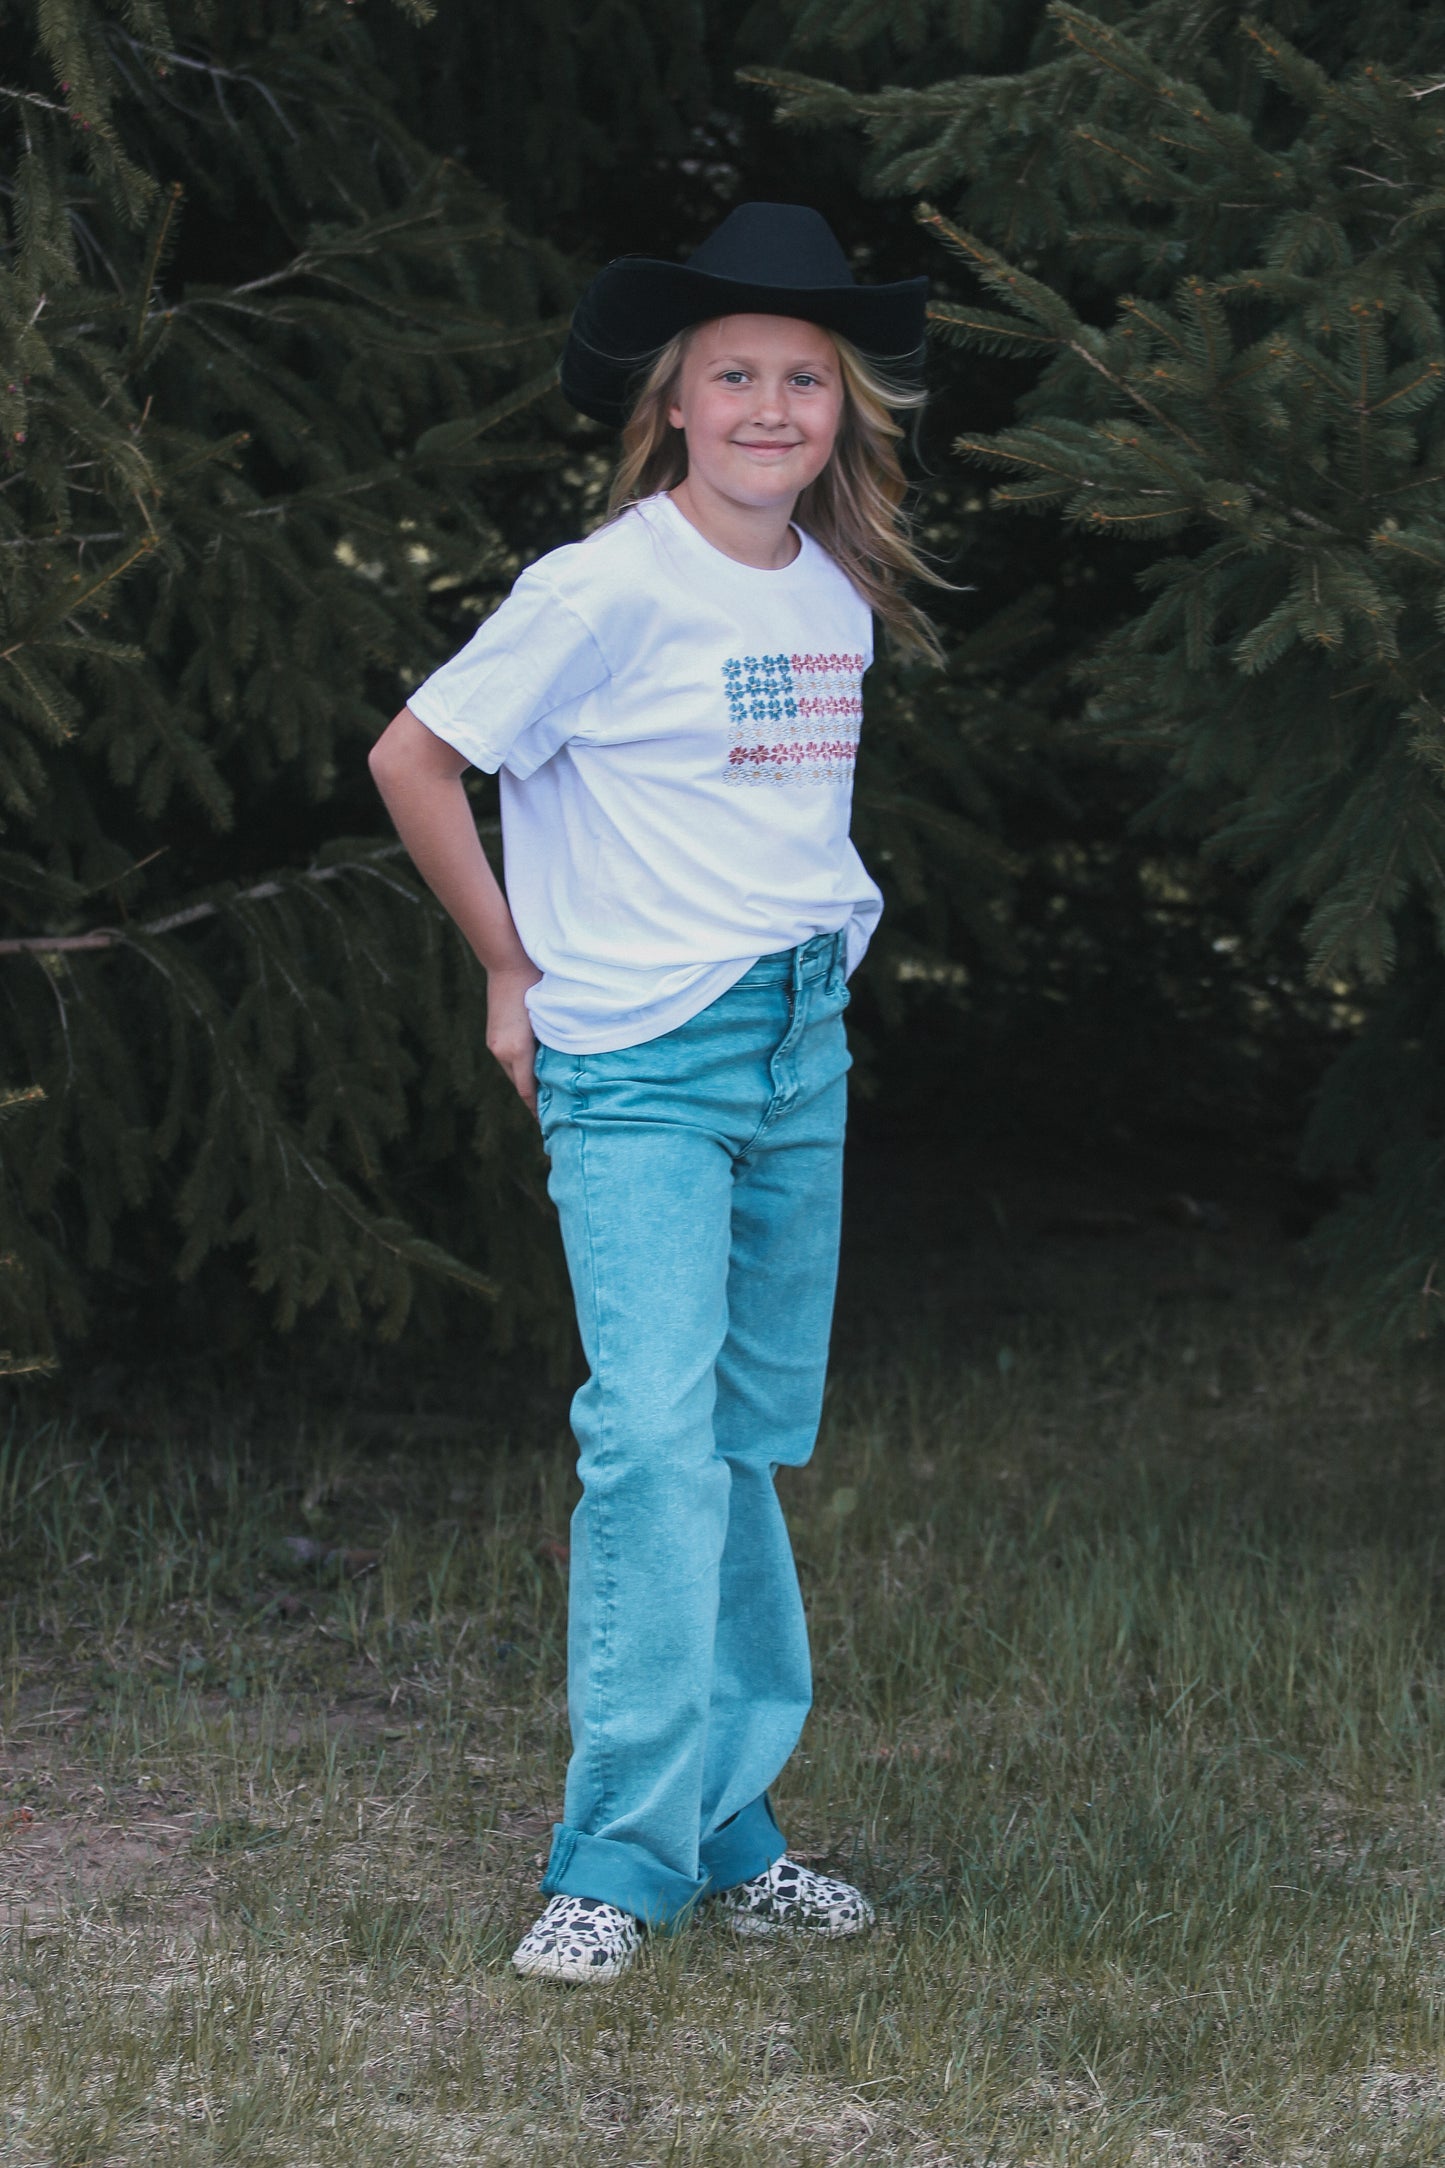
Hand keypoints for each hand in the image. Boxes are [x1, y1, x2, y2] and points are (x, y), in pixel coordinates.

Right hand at [485, 964, 541, 1114]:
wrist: (509, 963)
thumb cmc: (537, 986)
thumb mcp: (551, 1019)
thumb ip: (556, 1044)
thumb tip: (565, 1069)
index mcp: (517, 1051)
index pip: (528, 1092)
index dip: (539, 1110)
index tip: (551, 1124)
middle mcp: (502, 1051)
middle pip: (521, 1085)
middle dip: (536, 1099)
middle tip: (555, 1114)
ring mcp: (495, 1044)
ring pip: (515, 1072)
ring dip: (529, 1082)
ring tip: (547, 1094)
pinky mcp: (494, 1036)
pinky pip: (509, 1060)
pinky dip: (522, 1068)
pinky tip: (536, 1069)